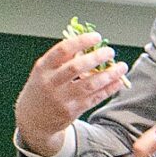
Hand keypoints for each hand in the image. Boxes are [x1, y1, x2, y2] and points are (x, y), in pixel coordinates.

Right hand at [14, 32, 130, 153]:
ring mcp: (62, 98)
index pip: (62, 50)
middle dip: (96, 58)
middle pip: (76, 67)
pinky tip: (119, 81)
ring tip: (122, 66)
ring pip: (89, 84)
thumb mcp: (44, 71)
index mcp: (43, 68)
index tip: (96, 36)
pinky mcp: (72, 111)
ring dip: (109, 75)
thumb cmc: (42, 89)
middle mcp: (51, 83)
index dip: (81, 41)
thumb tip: (88, 44)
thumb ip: (63, 59)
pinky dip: (109, 89)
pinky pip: (95, 98)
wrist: (33, 120)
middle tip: (110, 52)